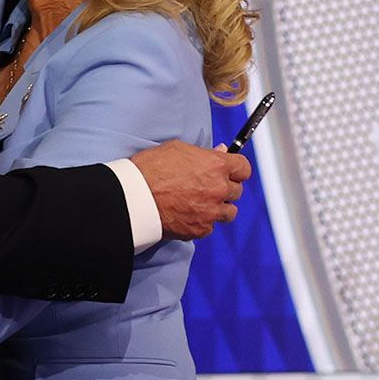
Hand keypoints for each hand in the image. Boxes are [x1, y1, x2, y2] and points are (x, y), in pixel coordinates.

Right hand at [132, 140, 251, 240]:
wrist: (134, 197)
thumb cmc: (151, 168)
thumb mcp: (177, 149)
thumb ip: (204, 153)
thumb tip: (221, 152)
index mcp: (216, 165)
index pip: (244, 168)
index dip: (237, 169)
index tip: (230, 171)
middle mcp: (219, 189)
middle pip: (237, 191)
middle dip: (225, 188)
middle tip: (208, 187)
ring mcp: (211, 211)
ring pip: (229, 212)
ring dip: (219, 208)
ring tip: (201, 203)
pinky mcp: (201, 229)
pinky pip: (210, 227)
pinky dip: (203, 222)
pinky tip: (188, 215)